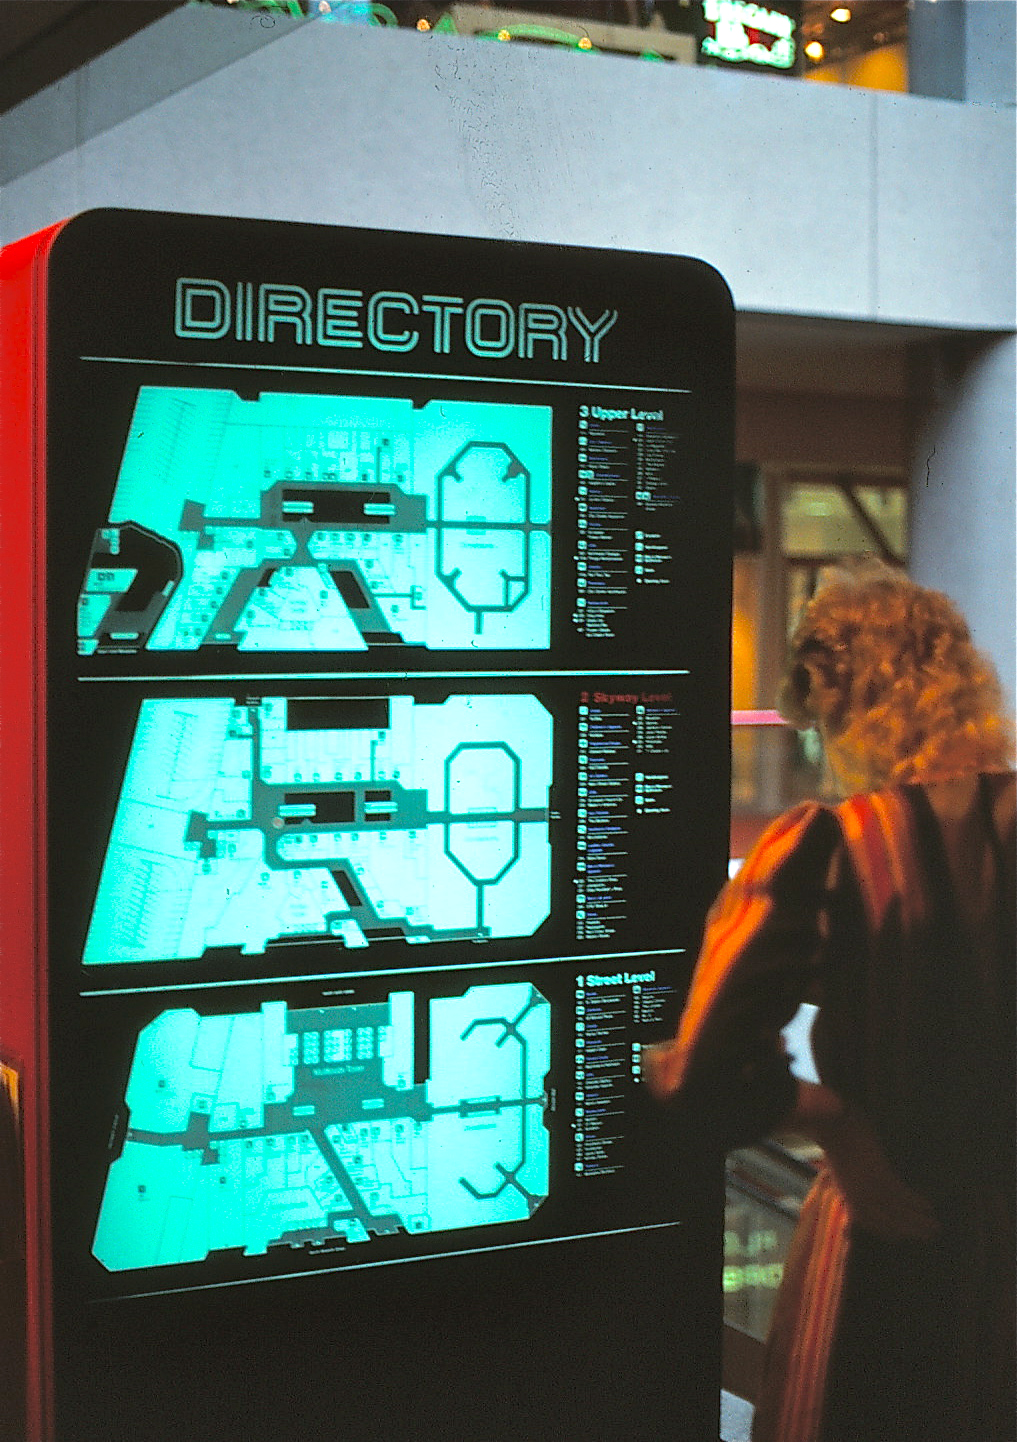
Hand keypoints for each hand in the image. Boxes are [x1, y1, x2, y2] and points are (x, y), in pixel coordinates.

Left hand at [817, 1105, 940, 1241]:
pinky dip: (916, 1201)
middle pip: (888, 1220)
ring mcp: (869, 1186)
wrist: (833, 1126)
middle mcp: (859, 1196)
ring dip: (918, 1219)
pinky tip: (929, 1205)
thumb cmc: (838, 1144)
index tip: (903, 1237)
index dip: (889, 1232)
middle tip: (932, 1235)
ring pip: (898, 1210)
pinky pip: (901, 1193)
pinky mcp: (879, 1173)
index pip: (871, 1223)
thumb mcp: (842, 1173)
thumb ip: (853, 1189)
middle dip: (911, 1230)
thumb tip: (863, 1200)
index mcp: (849, 1197)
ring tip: (935, 1226)